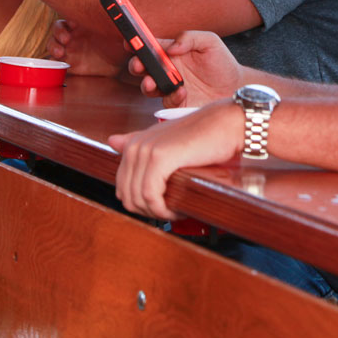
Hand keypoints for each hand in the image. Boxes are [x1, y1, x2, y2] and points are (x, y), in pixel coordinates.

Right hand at [46, 19, 128, 75]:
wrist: (119, 65)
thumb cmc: (121, 45)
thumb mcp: (125, 38)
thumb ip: (127, 36)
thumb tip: (133, 39)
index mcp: (86, 23)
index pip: (72, 15)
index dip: (71, 18)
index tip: (74, 23)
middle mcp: (75, 34)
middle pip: (59, 28)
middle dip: (58, 32)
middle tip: (66, 39)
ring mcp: (70, 48)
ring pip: (53, 42)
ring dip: (54, 45)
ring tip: (60, 52)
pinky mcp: (69, 63)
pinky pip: (55, 61)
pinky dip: (54, 62)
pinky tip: (61, 64)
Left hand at [109, 102, 243, 219]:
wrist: (226, 124)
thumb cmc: (202, 135)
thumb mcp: (166, 139)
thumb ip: (138, 141)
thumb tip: (112, 141)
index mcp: (134, 143)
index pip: (122, 187)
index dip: (140, 204)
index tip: (160, 208)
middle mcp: (135, 146)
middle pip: (127, 196)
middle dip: (147, 211)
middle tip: (169, 213)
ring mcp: (146, 150)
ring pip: (138, 198)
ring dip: (157, 213)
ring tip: (176, 211)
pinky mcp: (160, 157)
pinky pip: (150, 195)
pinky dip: (163, 209)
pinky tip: (177, 209)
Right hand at [124, 30, 241, 107]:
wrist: (235, 87)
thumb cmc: (222, 62)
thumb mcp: (209, 42)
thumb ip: (189, 37)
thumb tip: (170, 47)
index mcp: (171, 52)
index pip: (149, 46)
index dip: (136, 44)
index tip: (129, 42)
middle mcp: (167, 70)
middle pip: (142, 68)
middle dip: (136, 65)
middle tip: (138, 65)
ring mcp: (170, 88)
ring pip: (149, 87)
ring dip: (147, 84)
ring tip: (152, 82)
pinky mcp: (177, 104)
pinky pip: (166, 102)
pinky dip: (171, 97)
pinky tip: (182, 92)